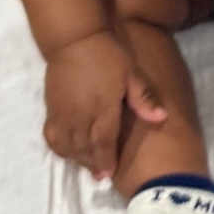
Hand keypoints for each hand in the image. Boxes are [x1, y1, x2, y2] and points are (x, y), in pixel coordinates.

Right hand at [42, 30, 167, 180]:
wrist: (75, 39)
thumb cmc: (109, 55)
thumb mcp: (131, 74)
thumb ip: (144, 98)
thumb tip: (162, 117)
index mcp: (102, 107)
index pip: (103, 142)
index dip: (106, 160)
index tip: (109, 174)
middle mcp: (80, 114)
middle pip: (84, 148)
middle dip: (92, 164)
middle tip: (101, 175)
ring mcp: (63, 113)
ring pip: (67, 145)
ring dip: (77, 158)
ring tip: (88, 164)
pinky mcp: (51, 108)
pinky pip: (52, 136)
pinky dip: (60, 147)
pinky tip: (69, 150)